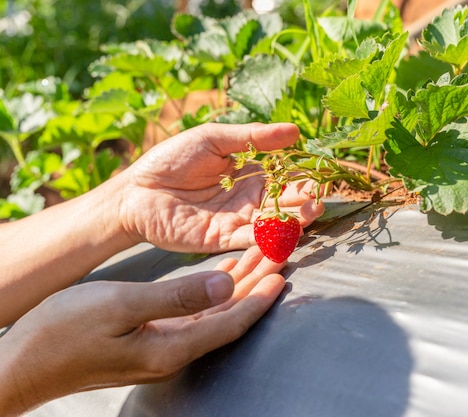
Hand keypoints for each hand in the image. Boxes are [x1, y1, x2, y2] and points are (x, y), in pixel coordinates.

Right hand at [0, 247, 285, 415]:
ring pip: (212, 314)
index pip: (231, 323)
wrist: (24, 362)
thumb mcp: (120, 305)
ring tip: (257, 258)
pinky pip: (192, 315)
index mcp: (171, 347)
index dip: (260, 299)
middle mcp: (173, 352)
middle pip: (227, 317)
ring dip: (236, 286)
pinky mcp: (148, 341)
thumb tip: (226, 287)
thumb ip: (176, 296)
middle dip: (255, 285)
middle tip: (276, 254)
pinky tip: (219, 276)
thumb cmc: (63, 331)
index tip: (283, 273)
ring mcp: (160, 348)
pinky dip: (210, 293)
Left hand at [116, 122, 323, 253]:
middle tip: (320, 199)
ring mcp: (236, 222)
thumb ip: (252, 138)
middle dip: (305, 202)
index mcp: (249, 175)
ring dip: (294, 221)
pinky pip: (249, 241)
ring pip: (273, 224)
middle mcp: (248, 201)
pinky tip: (286, 233)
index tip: (321, 176)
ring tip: (311, 213)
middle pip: (284, 203)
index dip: (303, 177)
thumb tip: (295, 132)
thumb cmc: (171, 159)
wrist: (134, 190)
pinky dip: (268, 239)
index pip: (284, 177)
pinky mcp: (220, 241)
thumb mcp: (213, 139)